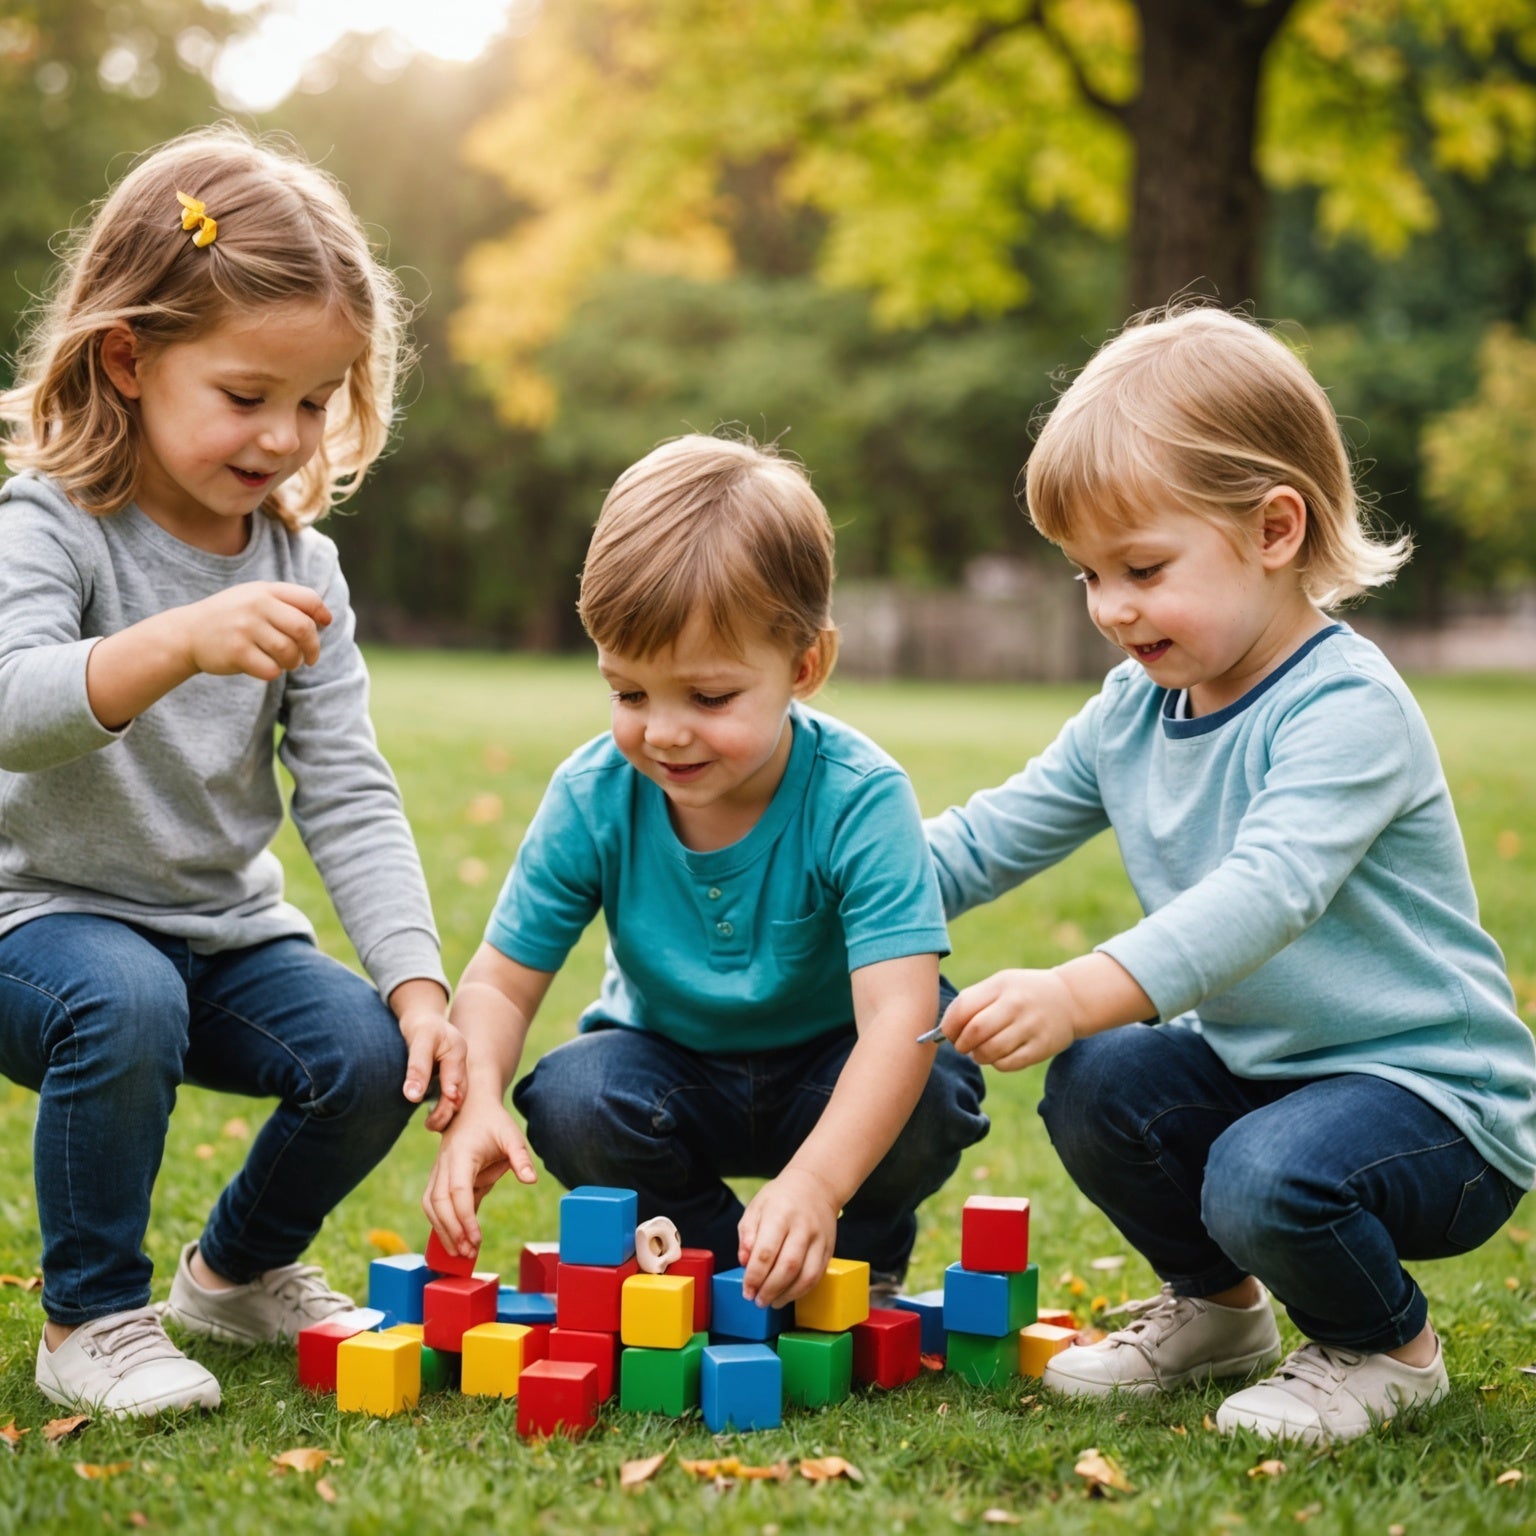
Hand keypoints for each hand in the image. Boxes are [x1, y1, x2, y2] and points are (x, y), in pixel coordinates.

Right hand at [178, 582, 331, 681]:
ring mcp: (245, 628)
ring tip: (286, 663)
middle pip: (304, 629)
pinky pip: (271, 669)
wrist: (186, 633)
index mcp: (265, 590)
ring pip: (289, 652)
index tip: (323, 626)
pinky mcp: (237, 651)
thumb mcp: (254, 597)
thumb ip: (286, 602)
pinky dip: (273, 673)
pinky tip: (265, 667)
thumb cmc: (230, 617)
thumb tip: (326, 618)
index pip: (309, 599)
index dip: (322, 615)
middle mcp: (256, 605)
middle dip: (313, 647)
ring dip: (293, 663)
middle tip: (310, 658)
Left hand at [396, 1009, 467, 1132]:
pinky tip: (434, 1118)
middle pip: (459, 1091)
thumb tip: (412, 1097)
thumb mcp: (419, 1041)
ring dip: (446, 1112)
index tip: (439, 1115)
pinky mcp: (449, 1078)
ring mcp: (457, 1071)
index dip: (448, 1098)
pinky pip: (450, 1096)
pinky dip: (443, 1107)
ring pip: (456, 1096)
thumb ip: (417, 1068)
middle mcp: (461, 1063)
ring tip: (431, 1125)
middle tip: (431, 1126)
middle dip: (447, 1110)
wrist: (422, 1019)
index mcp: (458, 1051)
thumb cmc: (420, 1027)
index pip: (454, 1078)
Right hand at [421, 1100, 537, 1255]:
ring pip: (430, 1205)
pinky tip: (453, 1240)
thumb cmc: (494, 1122)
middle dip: (451, 1230)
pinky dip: (439, 1223)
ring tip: (459, 1253)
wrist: (471, 1106)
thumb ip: (521, 1158)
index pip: (458, 1191)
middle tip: (467, 1253)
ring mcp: (438, 1170)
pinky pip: (432, 1203)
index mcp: (462, 1154)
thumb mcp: (512, 1135)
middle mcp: (444, 1164)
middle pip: (438, 1203)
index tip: (475, 1239)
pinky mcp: (438, 1176)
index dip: (464, 1217)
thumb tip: (531, 1180)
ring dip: (441, 1230)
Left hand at [737, 1166, 839, 1309]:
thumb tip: (745, 1262)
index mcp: (780, 1214)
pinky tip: (788, 1294)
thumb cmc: (780, 1198)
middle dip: (770, 1289)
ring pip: (806, 1275)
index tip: (746, 1290)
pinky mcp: (829, 1248)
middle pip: (787, 1266)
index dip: (754, 1276)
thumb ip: (747, 1234)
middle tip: (757, 1301)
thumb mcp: (756, 1207)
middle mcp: (802, 1227)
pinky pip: (817, 1276)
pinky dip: (802, 1291)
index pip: (766, 1252)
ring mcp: (819, 1239)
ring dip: (787, 1295)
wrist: (816, 1185)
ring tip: (772, 1302)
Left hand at [938, 968, 1079, 1070]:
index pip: (963, 1008)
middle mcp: (1016, 1004)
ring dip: (977, 1056)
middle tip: (962, 1046)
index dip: (949, 1026)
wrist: (1070, 999)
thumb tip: (944, 1029)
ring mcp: (1030, 1026)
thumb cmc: (1024, 993)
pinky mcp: (1041, 1047)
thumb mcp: (1001, 984)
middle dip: (961, 1044)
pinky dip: (996, 1063)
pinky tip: (998, 1056)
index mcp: (1001, 985)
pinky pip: (1007, 1064)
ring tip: (979, 1051)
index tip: (948, 1032)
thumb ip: (973, 1001)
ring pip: (990, 1051)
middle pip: (975, 1032)